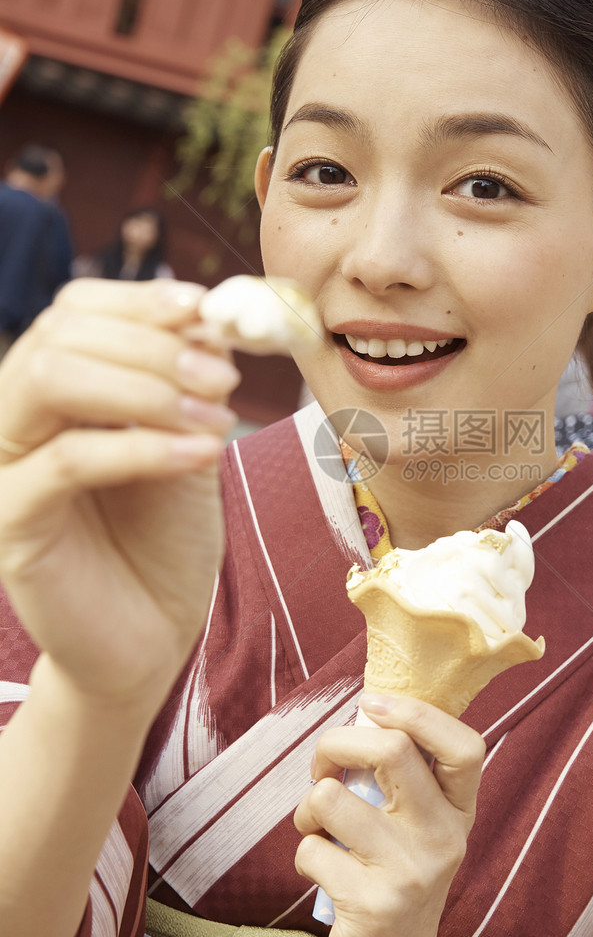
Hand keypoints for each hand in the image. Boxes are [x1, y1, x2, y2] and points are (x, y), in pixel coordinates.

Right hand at [0, 279, 238, 713]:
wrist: (149, 635)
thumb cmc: (165, 537)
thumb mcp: (188, 442)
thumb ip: (192, 383)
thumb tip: (216, 315)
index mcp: (53, 389)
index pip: (74, 310)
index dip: (141, 300)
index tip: (209, 311)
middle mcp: (14, 418)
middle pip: (60, 335)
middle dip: (154, 345)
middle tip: (225, 377)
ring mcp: (3, 467)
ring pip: (50, 381)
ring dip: (147, 387)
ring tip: (218, 417)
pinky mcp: (9, 522)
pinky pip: (66, 462)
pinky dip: (142, 447)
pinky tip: (203, 454)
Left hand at [294, 694, 484, 936]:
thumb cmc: (395, 884)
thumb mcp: (418, 831)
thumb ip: (404, 781)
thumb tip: (363, 714)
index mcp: (459, 812)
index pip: (465, 746)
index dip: (416, 712)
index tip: (371, 705)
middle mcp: (444, 839)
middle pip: (392, 750)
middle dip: (335, 743)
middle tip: (322, 768)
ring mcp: (409, 873)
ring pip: (332, 798)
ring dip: (307, 808)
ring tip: (317, 829)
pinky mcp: (371, 906)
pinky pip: (311, 849)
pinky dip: (305, 854)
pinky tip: (324, 876)